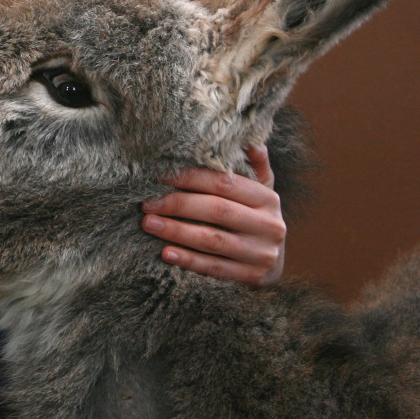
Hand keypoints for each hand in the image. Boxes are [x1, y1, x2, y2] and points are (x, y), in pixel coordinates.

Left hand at [141, 145, 286, 285]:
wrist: (272, 264)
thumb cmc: (254, 219)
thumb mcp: (260, 192)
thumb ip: (254, 167)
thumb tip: (250, 142)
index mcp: (268, 198)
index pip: (225, 183)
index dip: (191, 178)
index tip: (160, 175)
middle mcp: (269, 225)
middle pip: (217, 210)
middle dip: (178, 204)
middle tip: (147, 203)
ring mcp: (261, 253)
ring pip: (212, 240)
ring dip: (177, 231)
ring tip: (148, 224)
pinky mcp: (252, 277)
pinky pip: (214, 267)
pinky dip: (188, 260)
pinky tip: (166, 253)